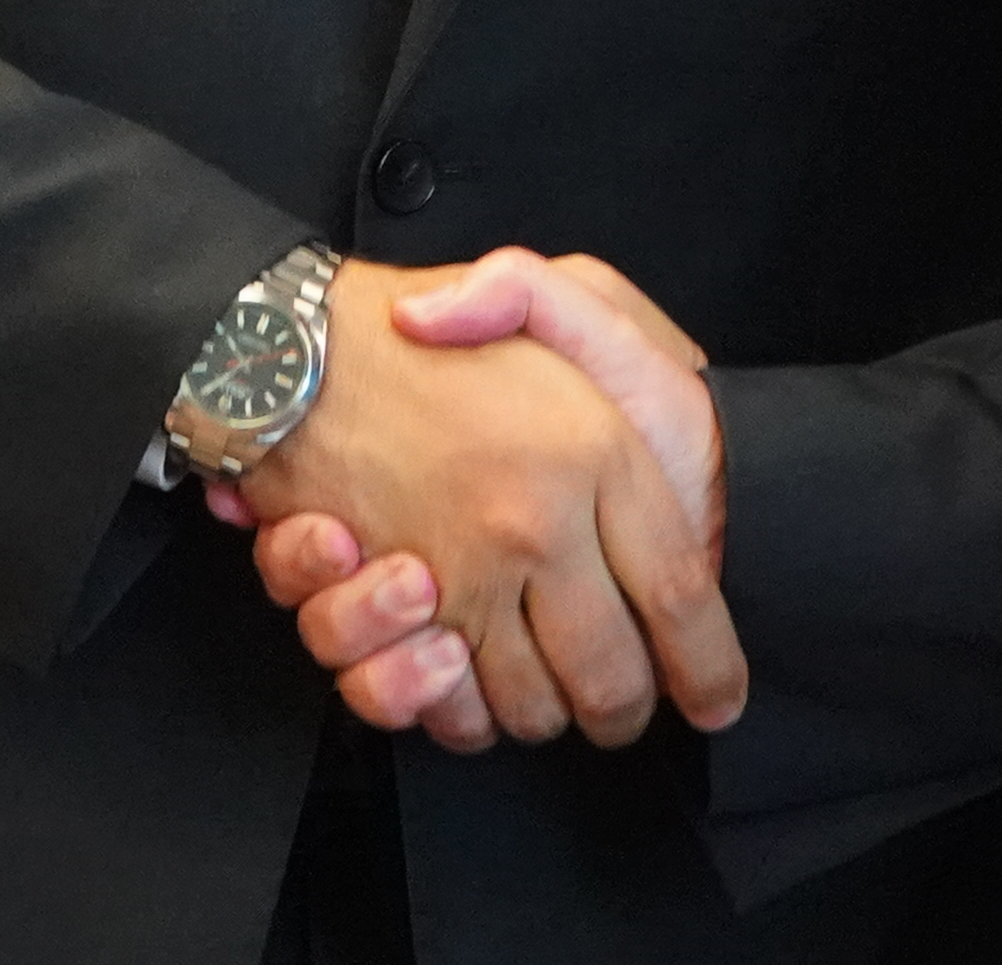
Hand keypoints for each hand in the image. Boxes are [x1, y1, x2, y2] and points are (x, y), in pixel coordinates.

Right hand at [213, 253, 737, 749]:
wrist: (283, 351)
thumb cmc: (429, 330)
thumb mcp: (553, 290)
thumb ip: (600, 315)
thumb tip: (618, 391)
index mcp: (597, 450)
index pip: (681, 592)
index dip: (707, 665)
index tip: (719, 702)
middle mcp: (532, 523)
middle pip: (610, 677)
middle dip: (621, 711)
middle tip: (620, 704)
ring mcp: (458, 573)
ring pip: (525, 708)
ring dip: (535, 711)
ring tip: (538, 672)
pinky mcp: (386, 611)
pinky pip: (435, 705)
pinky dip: (445, 705)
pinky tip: (442, 664)